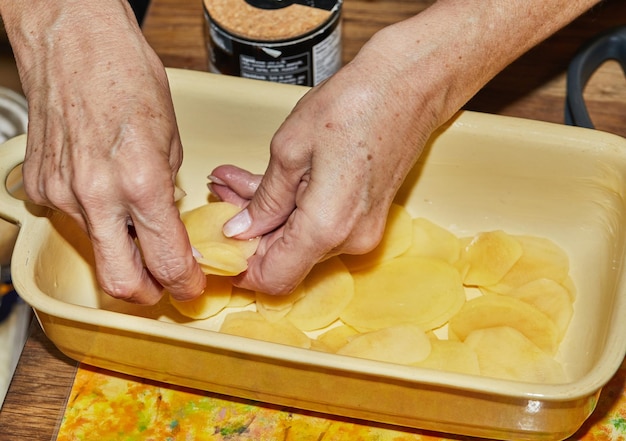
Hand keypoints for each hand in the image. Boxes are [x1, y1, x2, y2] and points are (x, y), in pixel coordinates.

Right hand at [3, 1, 205, 302]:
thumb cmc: (127, 78)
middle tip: (163, 287)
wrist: (74, 43)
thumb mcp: (172, 141)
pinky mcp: (40, 186)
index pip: (168, 259)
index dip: (184, 283)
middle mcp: (97, 195)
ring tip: (138, 229)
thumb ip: (167, 191)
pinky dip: (95, 218)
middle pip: (120, 280)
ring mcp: (62, 193)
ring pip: (96, 249)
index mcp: (141, 181)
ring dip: (121, 252)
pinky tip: (106, 194)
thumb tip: (167, 223)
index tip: (191, 287)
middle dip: (146, 293)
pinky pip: (72, 219)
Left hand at [210, 0, 600, 294]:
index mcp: (326, 226)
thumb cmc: (354, 105)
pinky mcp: (367, 218)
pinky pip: (320, 225)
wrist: (410, 85)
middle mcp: (349, 240)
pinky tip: (268, 180)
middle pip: (284, 257)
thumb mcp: (290, 148)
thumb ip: (265, 201)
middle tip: (222, 194)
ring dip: (267, 214)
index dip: (241, 268)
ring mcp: (362, 231)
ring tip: (236, 179)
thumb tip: (242, 231)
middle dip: (248, 230)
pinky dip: (292, 209)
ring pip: (299, 239)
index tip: (219, 245)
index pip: (274, 278)